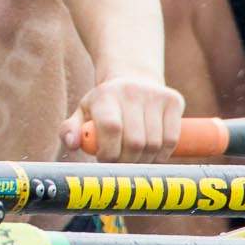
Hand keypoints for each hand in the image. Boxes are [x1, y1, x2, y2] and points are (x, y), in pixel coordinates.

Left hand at [59, 75, 184, 162]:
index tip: (105, 160)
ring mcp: (155, 95)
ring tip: (134, 159)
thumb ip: (70, 130)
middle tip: (120, 165)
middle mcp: (131, 92)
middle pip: (135, 142)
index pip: (111, 128)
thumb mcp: (83, 113)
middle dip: (126, 162)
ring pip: (154, 144)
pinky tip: (150, 154)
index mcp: (105, 95)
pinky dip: (161, 155)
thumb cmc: (104, 105)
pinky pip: (171, 140)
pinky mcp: (174, 100)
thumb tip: (72, 143)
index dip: (109, 152)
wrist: (132, 79)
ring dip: (144, 161)